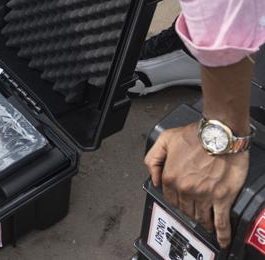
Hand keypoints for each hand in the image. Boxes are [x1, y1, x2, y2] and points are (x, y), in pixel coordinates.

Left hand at [145, 123, 248, 247]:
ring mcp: (203, 195)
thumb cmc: (194, 135)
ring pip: (199, 216)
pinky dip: (221, 233)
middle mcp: (185, 189)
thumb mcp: (164, 140)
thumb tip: (153, 178)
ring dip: (202, 222)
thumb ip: (152, 159)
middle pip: (184, 208)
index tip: (180, 201)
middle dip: (188, 209)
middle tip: (194, 209)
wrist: (219, 134)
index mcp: (170, 177)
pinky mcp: (221, 198)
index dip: (175, 199)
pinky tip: (221, 240)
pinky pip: (220, 221)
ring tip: (205, 225)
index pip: (169, 197)